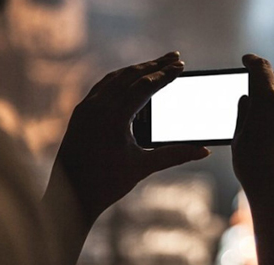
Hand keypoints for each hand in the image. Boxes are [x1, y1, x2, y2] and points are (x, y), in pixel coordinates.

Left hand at [52, 52, 209, 220]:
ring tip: (155, 65)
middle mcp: (97, 107)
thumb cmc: (105, 184)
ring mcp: (85, 108)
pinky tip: (128, 80)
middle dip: (154, 65)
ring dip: (136, 69)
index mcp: (113, 117)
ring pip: (114, 78)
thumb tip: (204, 150)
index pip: (144, 86)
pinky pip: (101, 87)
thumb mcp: (143, 167)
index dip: (165, 74)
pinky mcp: (79, 114)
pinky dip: (119, 79)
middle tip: (174, 56)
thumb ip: (175, 155)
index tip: (181, 65)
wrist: (69, 198)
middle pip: (130, 76)